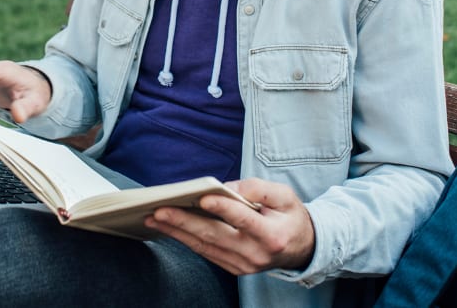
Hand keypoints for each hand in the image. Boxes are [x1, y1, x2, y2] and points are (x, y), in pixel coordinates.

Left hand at [144, 178, 315, 274]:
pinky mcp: (233, 268)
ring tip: (155, 218)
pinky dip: (186, 239)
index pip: (243, 220)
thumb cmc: (289, 216)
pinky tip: (170, 228)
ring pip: (205, 246)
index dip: (223, 208)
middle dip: (184, 222)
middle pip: (215, 235)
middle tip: (160, 210)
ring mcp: (243, 265)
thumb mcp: (285, 196)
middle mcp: (255, 254)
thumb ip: (259, 188)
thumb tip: (226, 187)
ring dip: (177, 231)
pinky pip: (206, 253)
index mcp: (272, 235)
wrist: (301, 248)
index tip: (202, 198)